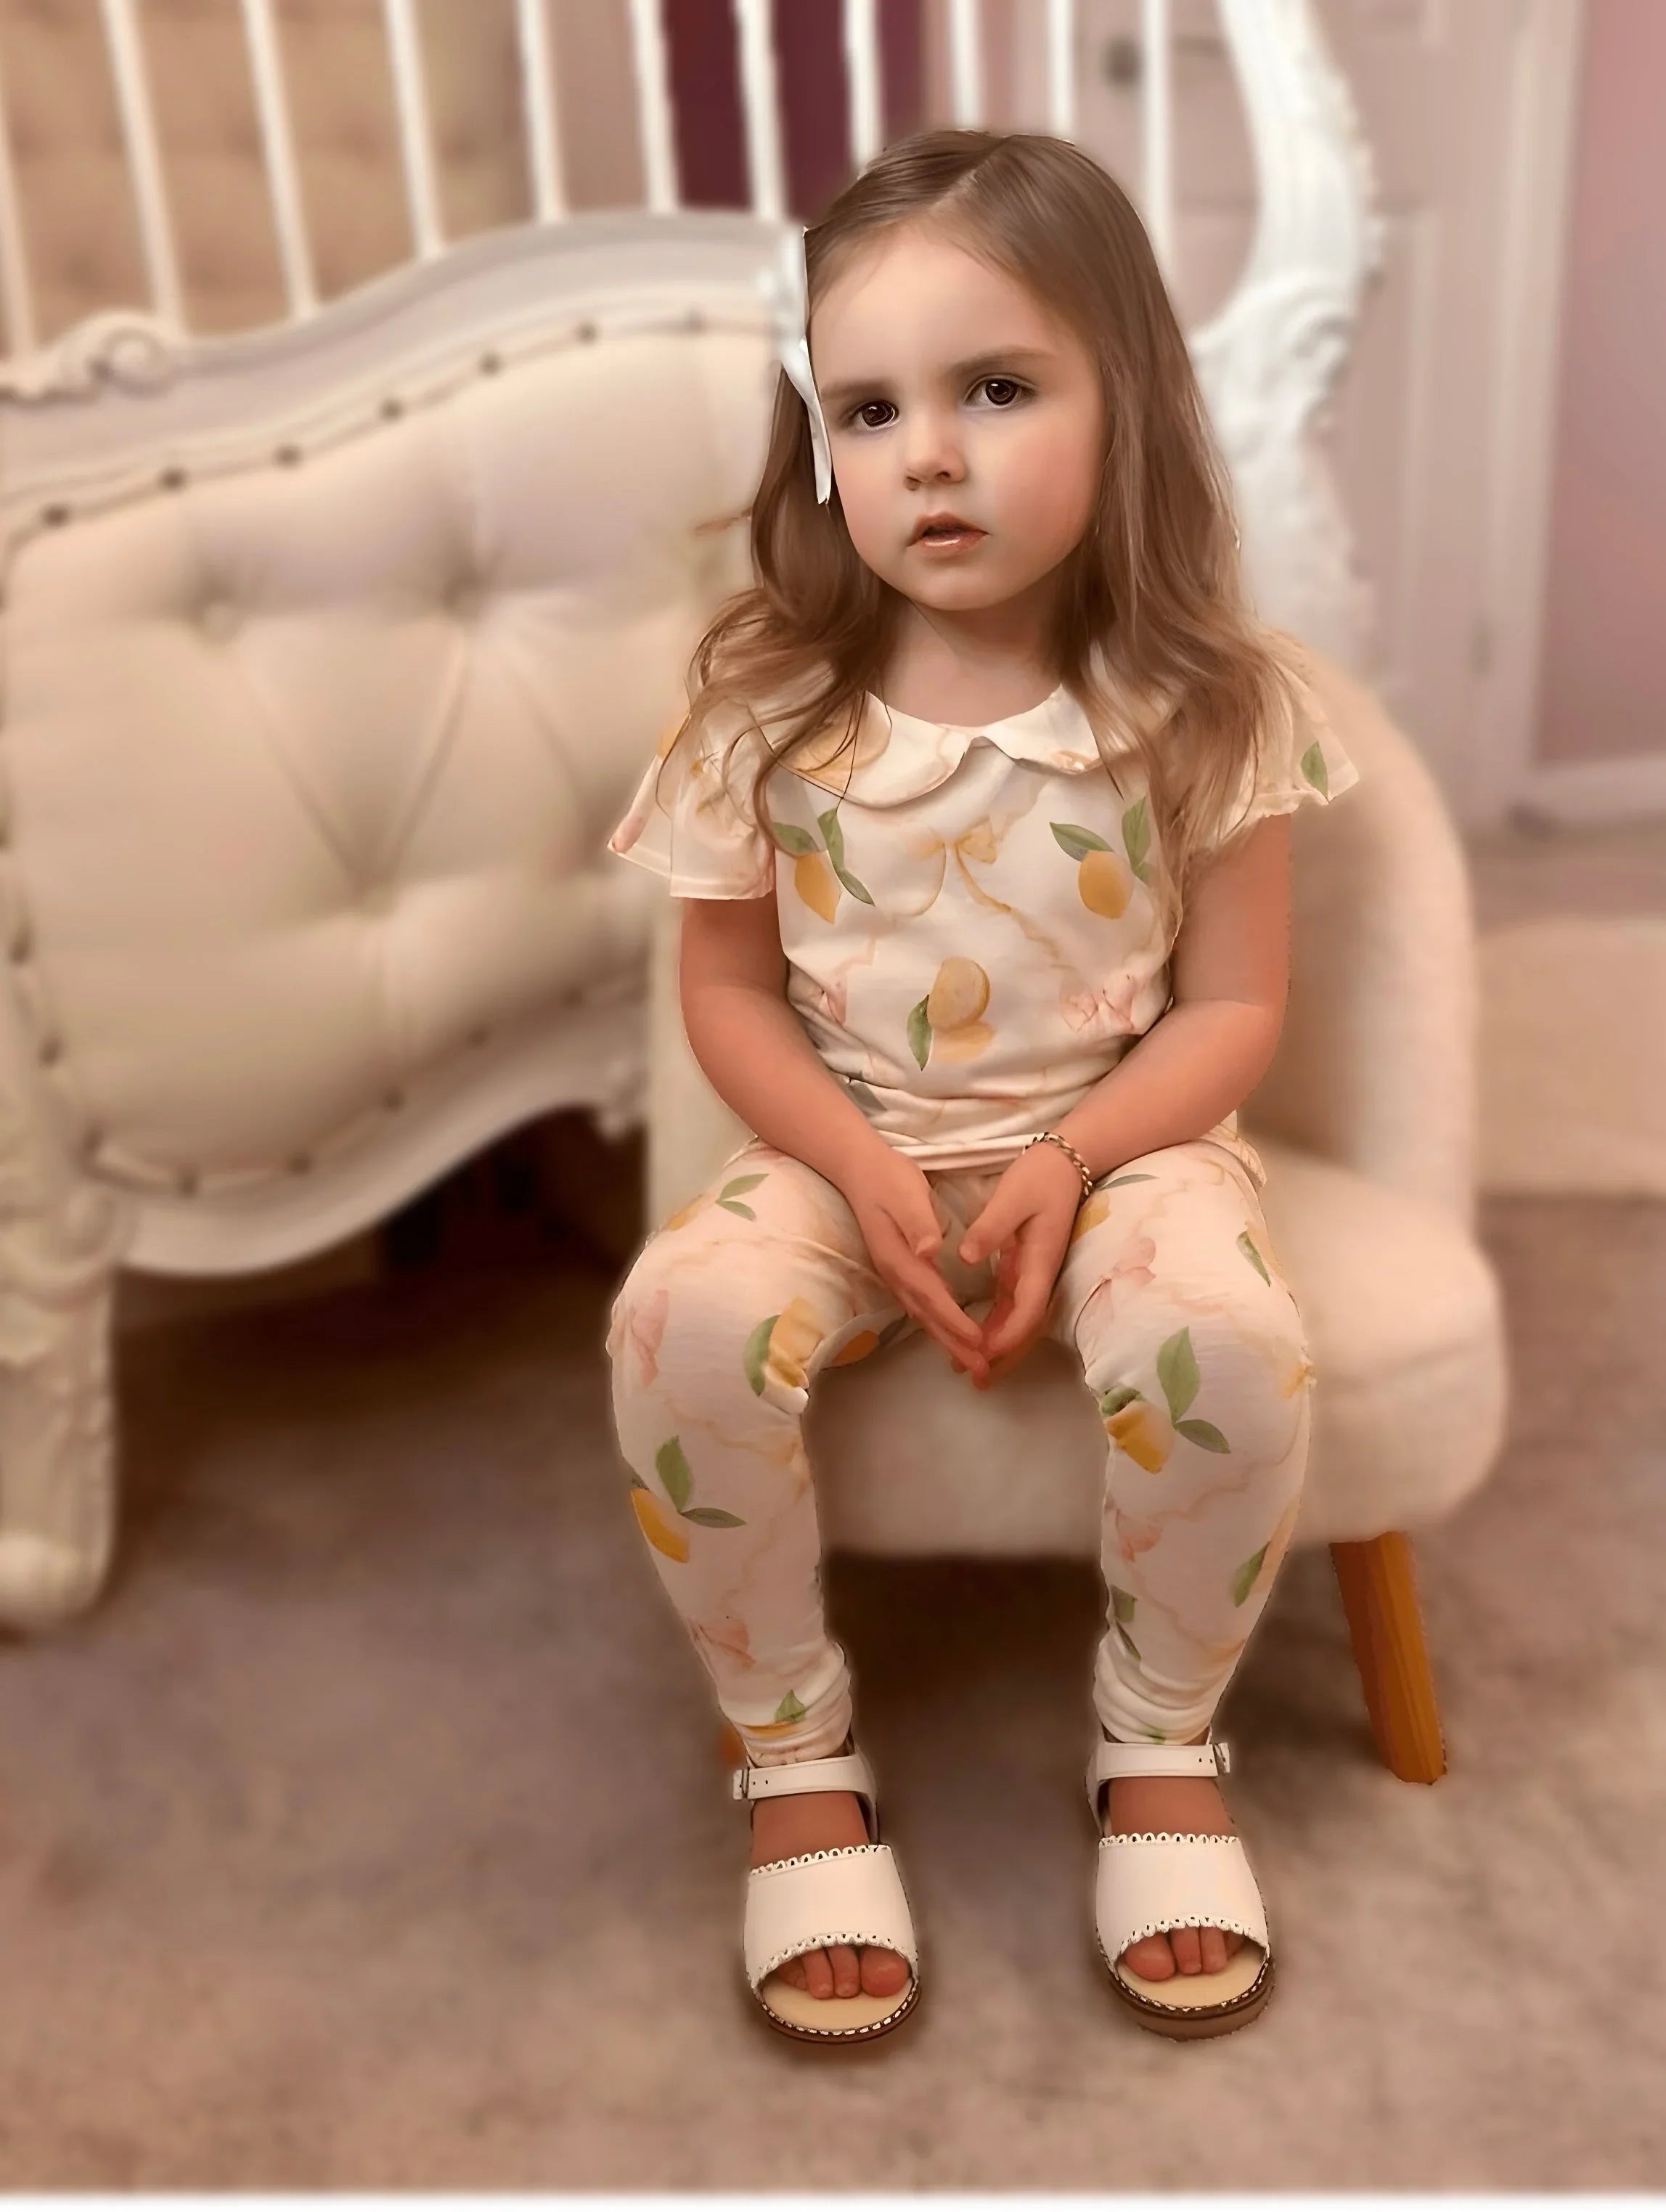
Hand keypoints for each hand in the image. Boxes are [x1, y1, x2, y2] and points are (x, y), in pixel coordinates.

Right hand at [837, 1141, 992, 1383]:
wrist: (859, 1169)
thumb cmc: (888, 1178)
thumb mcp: (906, 1193)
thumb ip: (919, 1223)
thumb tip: (929, 1251)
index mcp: (899, 1258)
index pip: (931, 1296)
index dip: (954, 1321)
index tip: (978, 1341)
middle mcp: (895, 1274)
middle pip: (927, 1317)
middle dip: (954, 1344)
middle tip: (981, 1370)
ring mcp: (894, 1274)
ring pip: (923, 1315)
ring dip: (946, 1340)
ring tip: (972, 1362)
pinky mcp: (899, 1269)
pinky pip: (921, 1305)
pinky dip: (937, 1324)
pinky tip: (950, 1332)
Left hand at [951, 1141, 1084, 1387]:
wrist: (1065, 1162)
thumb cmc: (1039, 1177)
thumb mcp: (1012, 1197)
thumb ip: (991, 1228)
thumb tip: (968, 1257)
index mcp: (1039, 1260)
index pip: (1027, 1308)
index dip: (1008, 1334)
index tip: (984, 1352)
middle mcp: (1040, 1274)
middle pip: (1026, 1326)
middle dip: (1004, 1355)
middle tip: (977, 1380)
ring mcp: (1034, 1273)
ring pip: (1020, 1320)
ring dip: (999, 1347)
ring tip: (973, 1372)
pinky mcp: (1025, 1267)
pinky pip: (1013, 1306)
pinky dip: (998, 1325)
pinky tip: (979, 1339)